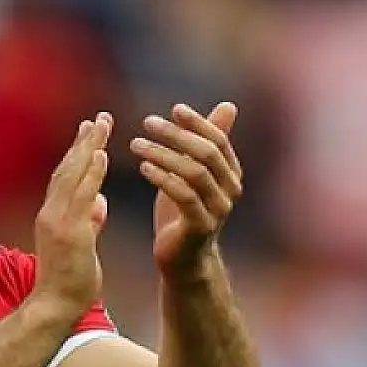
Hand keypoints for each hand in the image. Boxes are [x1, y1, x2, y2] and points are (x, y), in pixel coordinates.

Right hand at [30, 112, 112, 320]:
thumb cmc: (69, 283)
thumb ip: (89, 222)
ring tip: (101, 124)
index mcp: (52, 216)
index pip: (65, 177)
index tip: (90, 132)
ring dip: (87, 147)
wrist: (54, 308)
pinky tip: (101, 154)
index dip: (78, 153)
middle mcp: (50, 214)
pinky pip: (81, 196)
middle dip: (83, 141)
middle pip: (66, 168)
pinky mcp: (69, 233)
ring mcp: (58, 222)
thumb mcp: (82, 247)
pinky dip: (90, 173)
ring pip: (72, 175)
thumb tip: (99, 204)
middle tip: (98, 118)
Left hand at [132, 102, 242, 278]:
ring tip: (135, 144)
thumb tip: (228, 106)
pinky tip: (143, 167)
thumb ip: (206, 142)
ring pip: (194, 173)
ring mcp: (218, 210)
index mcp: (231, 174)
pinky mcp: (201, 227)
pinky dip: (163, 178)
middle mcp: (231, 190)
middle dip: (177, 135)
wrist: (182, 260)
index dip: (198, 123)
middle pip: (207, 153)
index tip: (174, 109)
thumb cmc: (184, 213)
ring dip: (163, 154)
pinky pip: (184, 196)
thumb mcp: (193, 172)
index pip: (218, 140)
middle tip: (148, 122)